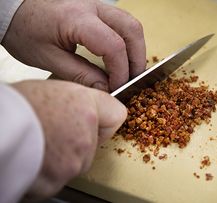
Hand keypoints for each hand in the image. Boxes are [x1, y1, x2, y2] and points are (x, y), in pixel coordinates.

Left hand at [3, 0, 145, 91]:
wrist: (12, 9)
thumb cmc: (24, 30)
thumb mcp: (49, 59)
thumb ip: (81, 74)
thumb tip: (105, 88)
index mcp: (77, 19)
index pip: (114, 46)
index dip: (121, 70)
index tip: (117, 87)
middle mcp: (92, 7)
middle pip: (132, 30)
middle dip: (137, 58)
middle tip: (132, 79)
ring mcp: (97, 5)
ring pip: (131, 24)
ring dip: (135, 48)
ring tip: (129, 70)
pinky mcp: (96, 8)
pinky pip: (122, 22)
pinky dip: (127, 41)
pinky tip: (121, 56)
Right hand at [12, 80, 126, 200]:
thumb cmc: (16, 107)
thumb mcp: (53, 90)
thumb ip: (78, 102)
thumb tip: (84, 110)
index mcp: (86, 107)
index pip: (117, 114)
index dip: (104, 119)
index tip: (96, 121)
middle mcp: (86, 135)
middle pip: (94, 143)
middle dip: (78, 142)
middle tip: (54, 133)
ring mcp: (74, 160)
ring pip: (77, 162)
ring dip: (62, 159)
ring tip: (39, 145)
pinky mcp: (59, 180)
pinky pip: (59, 178)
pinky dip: (48, 173)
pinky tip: (34, 158)